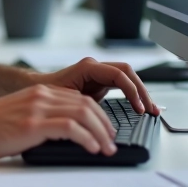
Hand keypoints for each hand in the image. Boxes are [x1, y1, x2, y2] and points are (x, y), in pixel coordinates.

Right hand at [0, 84, 118, 158]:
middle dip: (105, 123)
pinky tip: (92, 148)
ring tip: (107, 148)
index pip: (80, 98)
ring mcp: (38, 108)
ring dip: (101, 132)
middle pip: (87, 104)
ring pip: (84, 114)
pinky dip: (88, 138)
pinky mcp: (34, 124)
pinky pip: (71, 128)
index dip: (98, 115)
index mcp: (40, 92)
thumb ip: (42, 116)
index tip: (105, 130)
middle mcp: (42, 95)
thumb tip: (65, 132)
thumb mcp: (21, 114)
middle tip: (112, 140)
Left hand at [36, 57, 158, 115]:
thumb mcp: (65, 99)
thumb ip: (83, 105)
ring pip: (127, 77)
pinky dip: (132, 94)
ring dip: (141, 92)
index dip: (132, 91)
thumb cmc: (46, 93)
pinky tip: (140, 106)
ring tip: (152, 110)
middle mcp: (95, 67)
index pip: (119, 74)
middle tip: (151, 110)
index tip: (139, 108)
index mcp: (88, 67)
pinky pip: (121, 84)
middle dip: (142, 90)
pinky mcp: (99, 82)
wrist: (35, 89)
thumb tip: (99, 120)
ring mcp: (98, 73)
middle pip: (128, 72)